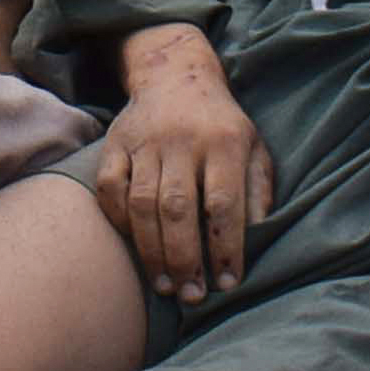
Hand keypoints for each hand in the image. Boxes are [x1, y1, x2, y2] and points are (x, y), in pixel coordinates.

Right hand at [98, 24, 272, 302]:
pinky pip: (109, 189)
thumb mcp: (254, 149)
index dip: (225, 247)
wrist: (175, 75)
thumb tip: (260, 240)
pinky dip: (119, 222)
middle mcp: (182, 141)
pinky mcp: (114, 144)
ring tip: (165, 285)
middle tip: (191, 295)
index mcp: (224, 142)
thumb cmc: (222, 126)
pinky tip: (134, 247)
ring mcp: (145, 142)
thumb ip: (258, 192)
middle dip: (184, 258)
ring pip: (142, 204)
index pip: (224, 203)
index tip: (226, 283)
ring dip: (151, 250)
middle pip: (178, 208)